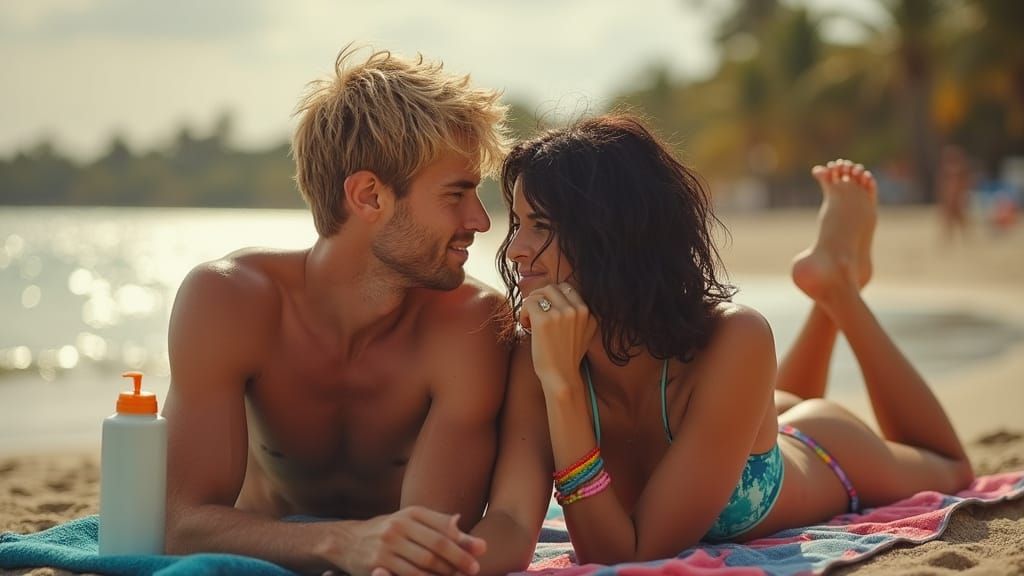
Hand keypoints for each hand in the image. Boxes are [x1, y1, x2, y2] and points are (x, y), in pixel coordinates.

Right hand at [319, 507, 485, 575]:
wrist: (347, 540)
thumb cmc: (387, 531)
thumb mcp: (409, 521)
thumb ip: (435, 523)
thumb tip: (460, 523)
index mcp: (411, 513)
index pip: (443, 526)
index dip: (463, 539)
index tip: (481, 550)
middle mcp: (399, 525)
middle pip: (437, 544)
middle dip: (458, 558)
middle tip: (474, 569)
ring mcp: (387, 545)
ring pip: (424, 562)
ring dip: (445, 573)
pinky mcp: (378, 564)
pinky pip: (408, 575)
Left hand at [520, 283, 597, 393]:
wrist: (562, 377)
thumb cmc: (568, 357)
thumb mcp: (585, 333)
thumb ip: (580, 315)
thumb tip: (563, 299)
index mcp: (587, 311)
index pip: (567, 288)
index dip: (552, 297)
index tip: (545, 309)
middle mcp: (576, 310)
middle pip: (551, 288)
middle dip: (539, 297)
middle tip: (534, 313)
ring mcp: (560, 314)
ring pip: (539, 294)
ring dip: (530, 304)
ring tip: (529, 320)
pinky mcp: (544, 320)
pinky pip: (528, 303)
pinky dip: (523, 312)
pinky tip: (525, 325)